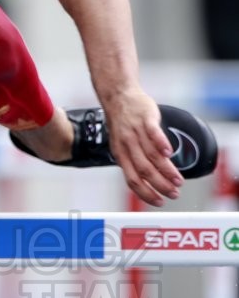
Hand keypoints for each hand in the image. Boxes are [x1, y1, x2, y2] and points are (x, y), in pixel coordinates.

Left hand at [103, 89, 182, 205]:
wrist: (118, 96)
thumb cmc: (122, 123)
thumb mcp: (121, 144)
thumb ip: (132, 159)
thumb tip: (145, 181)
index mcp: (120, 153)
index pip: (132, 179)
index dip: (145, 192)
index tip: (159, 201)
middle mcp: (127, 144)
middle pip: (144, 170)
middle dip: (160, 185)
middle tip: (174, 193)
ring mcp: (135, 130)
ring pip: (151, 155)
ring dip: (166, 170)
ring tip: (178, 180)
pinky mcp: (145, 118)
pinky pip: (153, 132)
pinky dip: (161, 143)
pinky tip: (170, 153)